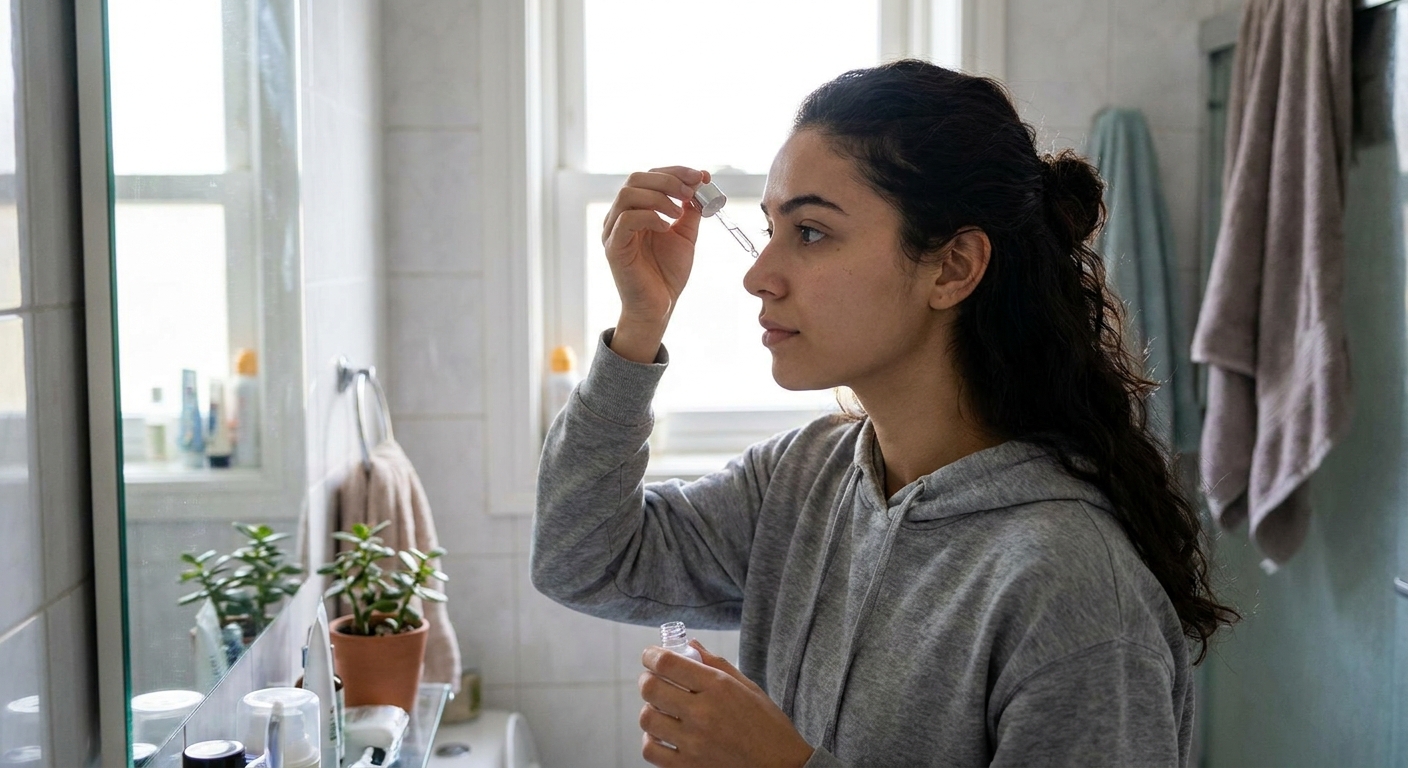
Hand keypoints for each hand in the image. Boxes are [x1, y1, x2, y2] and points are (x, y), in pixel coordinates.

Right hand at [601, 166, 708, 362]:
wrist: (659, 305)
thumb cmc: (668, 272)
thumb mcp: (685, 234)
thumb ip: (690, 209)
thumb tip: (701, 181)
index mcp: (636, 209)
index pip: (649, 176)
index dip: (676, 171)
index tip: (701, 176)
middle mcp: (620, 215)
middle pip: (636, 178)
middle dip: (668, 180)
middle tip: (691, 193)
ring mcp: (613, 230)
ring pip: (628, 194)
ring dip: (659, 197)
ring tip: (678, 213)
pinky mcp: (613, 247)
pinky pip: (626, 220)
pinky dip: (650, 217)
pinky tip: (666, 228)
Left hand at [637, 640, 814, 767]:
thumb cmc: (768, 726)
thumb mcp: (748, 687)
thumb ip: (716, 665)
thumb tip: (690, 645)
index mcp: (719, 688)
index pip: (668, 663)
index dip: (651, 655)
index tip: (650, 655)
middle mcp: (703, 713)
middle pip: (651, 688)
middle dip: (648, 679)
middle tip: (654, 680)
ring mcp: (694, 743)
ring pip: (647, 719)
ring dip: (650, 710)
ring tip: (662, 710)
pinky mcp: (688, 767)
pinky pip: (651, 751)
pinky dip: (652, 740)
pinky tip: (664, 735)